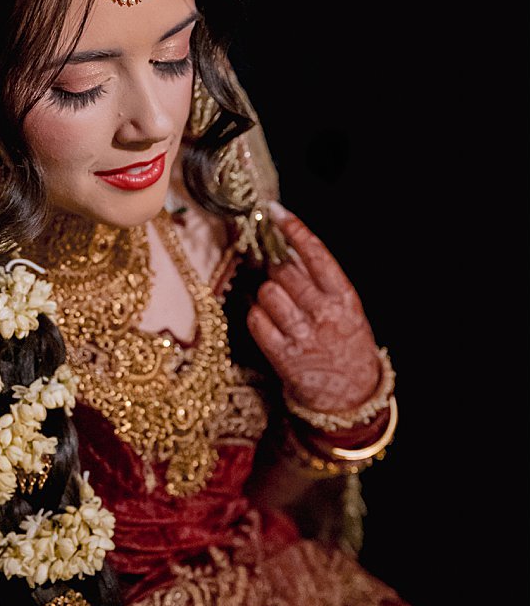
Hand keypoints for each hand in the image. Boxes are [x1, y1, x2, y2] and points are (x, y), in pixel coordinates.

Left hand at [246, 205, 382, 417]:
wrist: (350, 393)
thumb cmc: (346, 344)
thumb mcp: (347, 309)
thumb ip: (321, 282)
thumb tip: (287, 250)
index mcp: (345, 296)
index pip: (316, 253)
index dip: (293, 229)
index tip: (274, 211)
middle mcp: (324, 312)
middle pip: (283, 271)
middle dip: (276, 271)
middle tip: (281, 282)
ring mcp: (302, 333)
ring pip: (266, 292)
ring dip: (266, 295)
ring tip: (280, 308)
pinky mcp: (282, 353)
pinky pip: (255, 320)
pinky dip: (256, 316)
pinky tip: (268, 322)